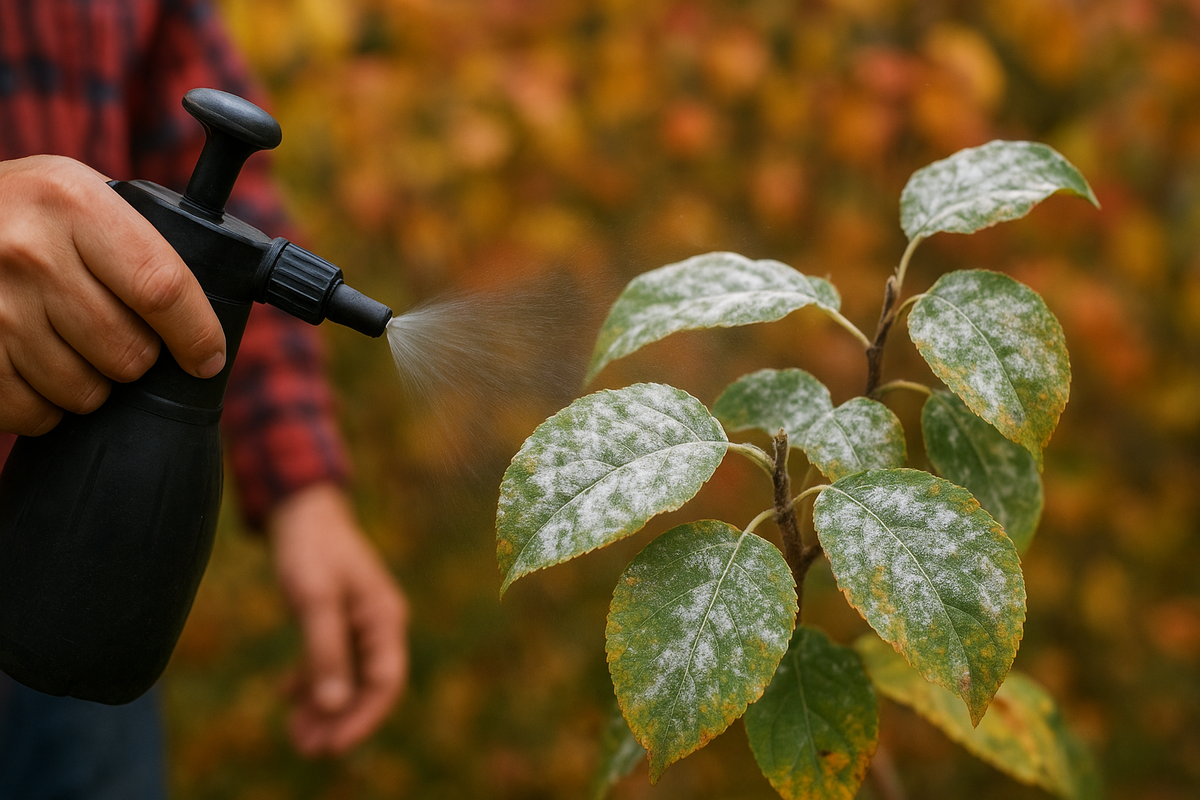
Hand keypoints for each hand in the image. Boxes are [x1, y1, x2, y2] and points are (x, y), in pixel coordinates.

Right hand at [0, 155, 225, 434]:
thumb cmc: (24, 214)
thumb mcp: (78, 196)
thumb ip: (140, 241)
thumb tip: (212, 316)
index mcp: (74, 203)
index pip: (163, 288)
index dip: (197, 335)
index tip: (208, 358)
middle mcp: (30, 252)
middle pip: (130, 352)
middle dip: (140, 360)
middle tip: (121, 338)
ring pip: (86, 391)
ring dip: (93, 385)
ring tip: (72, 348)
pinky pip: (35, 414)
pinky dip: (46, 408)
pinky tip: (37, 370)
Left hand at [266, 483, 408, 755]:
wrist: (302, 510)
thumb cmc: (312, 550)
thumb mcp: (315, 600)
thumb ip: (325, 652)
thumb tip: (332, 706)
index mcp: (384, 619)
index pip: (385, 681)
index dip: (362, 718)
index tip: (333, 746)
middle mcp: (378, 625)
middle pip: (367, 686)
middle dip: (339, 720)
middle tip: (306, 748)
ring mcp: (358, 623)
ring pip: (347, 677)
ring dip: (323, 707)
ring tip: (294, 734)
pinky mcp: (337, 619)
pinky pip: (330, 660)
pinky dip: (310, 681)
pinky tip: (284, 695)